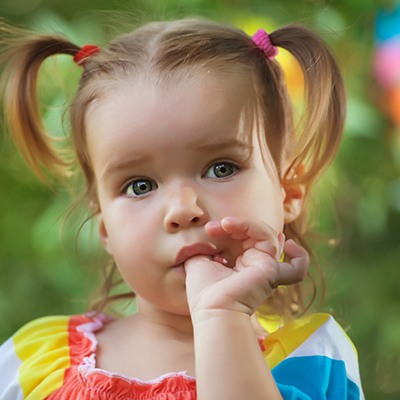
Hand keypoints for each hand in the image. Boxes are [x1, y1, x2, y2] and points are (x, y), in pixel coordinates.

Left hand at [184, 217, 308, 314]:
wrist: (210, 308)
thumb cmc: (203, 292)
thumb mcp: (199, 262)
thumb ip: (204, 248)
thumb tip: (205, 238)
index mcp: (242, 266)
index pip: (247, 238)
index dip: (231, 228)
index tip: (210, 229)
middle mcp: (257, 267)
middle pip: (258, 235)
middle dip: (237, 225)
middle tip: (215, 227)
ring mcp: (266, 269)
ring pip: (269, 236)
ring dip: (247, 225)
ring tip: (226, 224)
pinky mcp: (271, 271)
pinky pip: (297, 265)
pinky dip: (299, 254)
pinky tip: (286, 241)